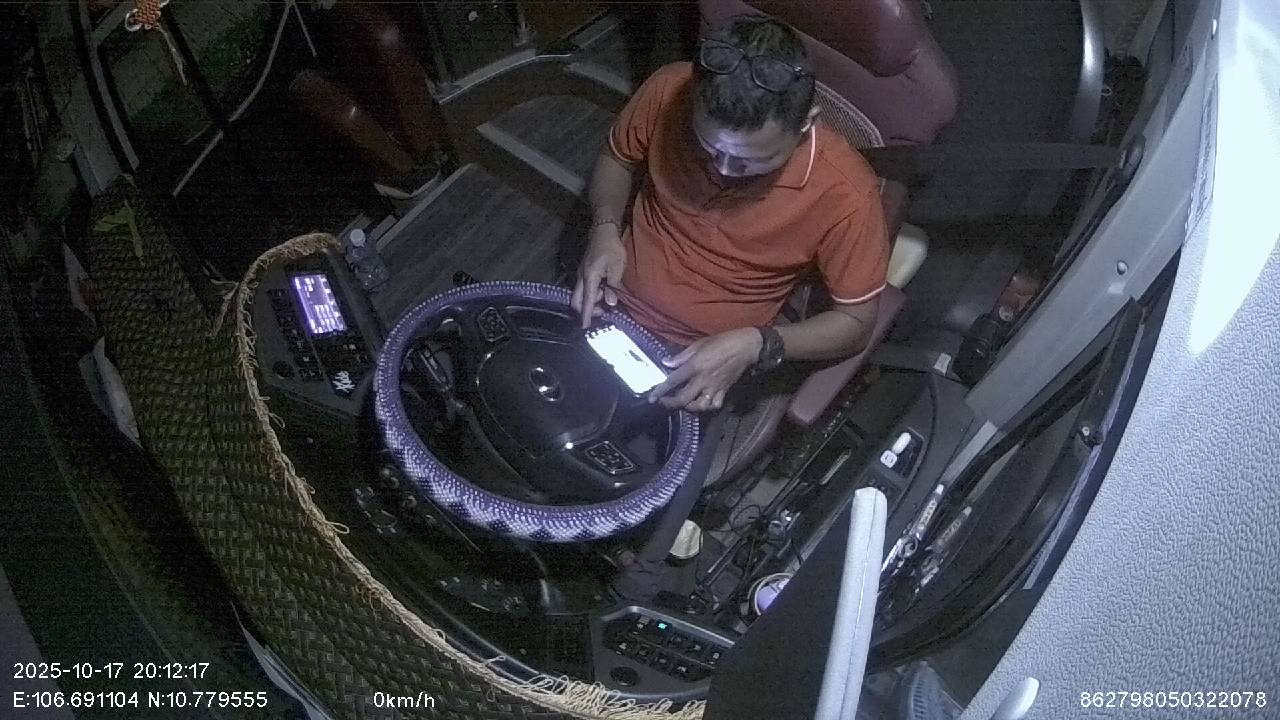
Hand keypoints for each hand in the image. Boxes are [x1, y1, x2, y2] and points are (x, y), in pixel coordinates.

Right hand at [570, 222, 626, 327]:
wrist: (603, 230)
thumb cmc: (612, 248)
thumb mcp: (617, 267)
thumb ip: (613, 286)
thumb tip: (610, 303)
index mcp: (589, 278)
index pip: (587, 302)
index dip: (586, 316)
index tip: (585, 328)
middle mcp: (581, 278)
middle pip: (577, 301)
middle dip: (587, 311)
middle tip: (603, 312)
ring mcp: (581, 275)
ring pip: (581, 295)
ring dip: (592, 301)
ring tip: (608, 298)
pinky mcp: (583, 272)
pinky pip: (584, 288)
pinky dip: (592, 294)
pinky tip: (604, 290)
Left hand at [647, 328, 762, 411]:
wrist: (746, 347)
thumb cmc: (722, 342)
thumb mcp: (699, 344)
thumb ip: (682, 356)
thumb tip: (667, 362)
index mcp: (695, 366)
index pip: (673, 381)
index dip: (661, 390)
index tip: (652, 397)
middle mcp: (703, 380)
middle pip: (683, 399)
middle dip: (671, 403)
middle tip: (664, 402)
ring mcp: (714, 387)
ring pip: (699, 406)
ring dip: (689, 407)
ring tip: (684, 402)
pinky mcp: (724, 390)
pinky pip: (714, 405)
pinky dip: (707, 406)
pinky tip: (703, 402)